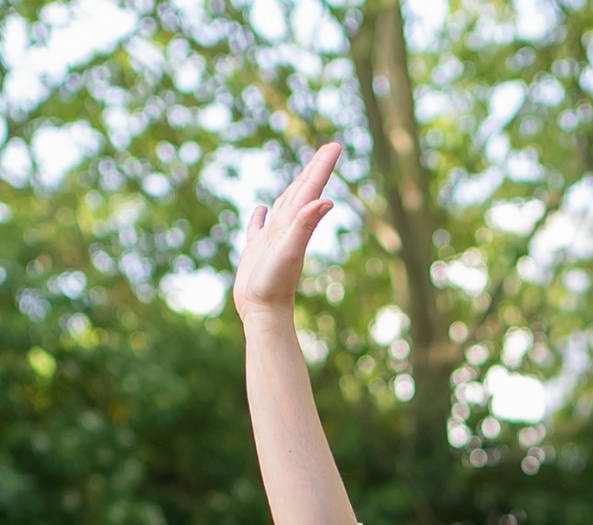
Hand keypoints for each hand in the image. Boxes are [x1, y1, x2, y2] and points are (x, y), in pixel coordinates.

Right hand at [235, 142, 343, 319]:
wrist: (262, 312)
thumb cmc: (275, 284)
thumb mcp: (290, 250)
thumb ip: (305, 224)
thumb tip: (327, 200)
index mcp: (295, 223)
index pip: (311, 187)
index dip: (322, 165)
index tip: (335, 144)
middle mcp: (287, 227)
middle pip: (302, 191)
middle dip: (314, 169)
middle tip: (328, 149)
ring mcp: (272, 238)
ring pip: (284, 205)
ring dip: (293, 188)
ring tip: (301, 174)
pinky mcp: (256, 250)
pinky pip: (258, 227)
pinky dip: (260, 216)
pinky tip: (262, 210)